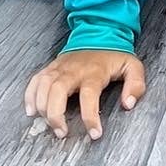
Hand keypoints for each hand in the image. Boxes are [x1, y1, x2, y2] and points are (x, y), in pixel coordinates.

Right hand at [24, 50, 145, 142]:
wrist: (97, 31)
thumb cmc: (114, 55)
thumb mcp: (133, 67)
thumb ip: (135, 85)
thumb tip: (128, 104)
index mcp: (94, 72)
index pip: (89, 95)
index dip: (90, 117)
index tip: (95, 134)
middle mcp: (73, 70)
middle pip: (57, 91)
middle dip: (56, 114)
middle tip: (62, 133)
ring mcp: (59, 68)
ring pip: (44, 86)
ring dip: (42, 107)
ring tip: (48, 125)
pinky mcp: (51, 67)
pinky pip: (36, 80)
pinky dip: (30, 95)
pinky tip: (31, 111)